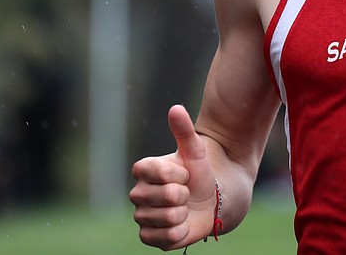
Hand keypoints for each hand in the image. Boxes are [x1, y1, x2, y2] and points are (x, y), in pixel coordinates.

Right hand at [130, 105, 219, 250]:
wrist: (209, 202)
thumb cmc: (199, 174)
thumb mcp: (195, 151)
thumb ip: (184, 130)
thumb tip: (175, 108)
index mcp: (143, 170)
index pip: (158, 172)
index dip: (178, 174)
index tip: (184, 173)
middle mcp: (137, 193)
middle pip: (166, 196)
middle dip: (184, 194)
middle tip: (185, 192)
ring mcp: (141, 216)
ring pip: (168, 217)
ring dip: (184, 214)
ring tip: (184, 208)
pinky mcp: (148, 237)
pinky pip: (167, 237)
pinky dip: (181, 231)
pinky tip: (181, 223)